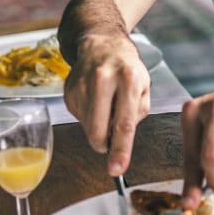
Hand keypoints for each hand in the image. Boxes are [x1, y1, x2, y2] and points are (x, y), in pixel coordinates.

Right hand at [62, 32, 149, 175]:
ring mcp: (82, 85)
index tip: (117, 169)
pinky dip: (89, 117)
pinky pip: (79, 118)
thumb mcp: (144, 87)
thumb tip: (119, 139)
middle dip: (104, 145)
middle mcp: (103, 80)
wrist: (102, 45)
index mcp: (128, 79)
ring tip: (107, 107)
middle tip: (110, 146)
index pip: (124, 123)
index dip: (121, 150)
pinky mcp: (69, 91)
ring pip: (88, 127)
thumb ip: (137, 114)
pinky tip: (95, 101)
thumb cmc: (128, 69)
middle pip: (98, 130)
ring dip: (98, 127)